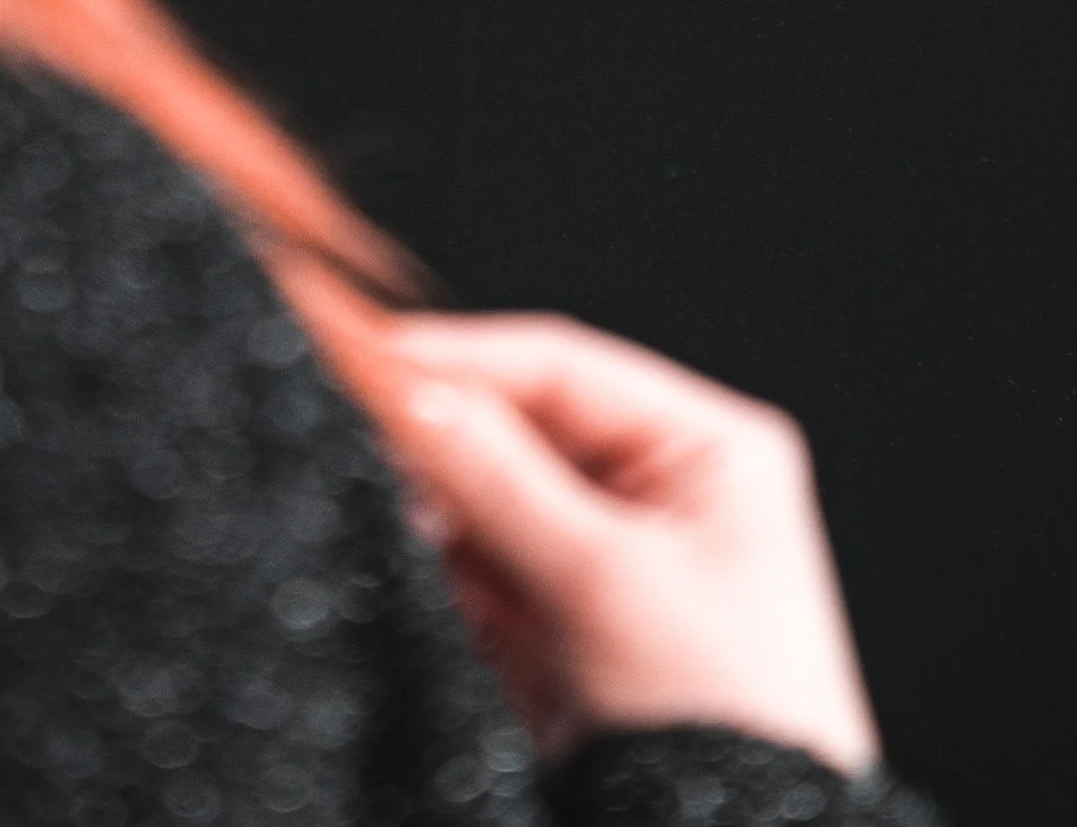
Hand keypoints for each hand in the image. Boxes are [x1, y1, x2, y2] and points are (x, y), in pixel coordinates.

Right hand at [384, 312, 879, 775]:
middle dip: (438, 435)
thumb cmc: (727, 718)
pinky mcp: (561, 635)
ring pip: (488, 502)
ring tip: (372, 504)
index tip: (367, 360)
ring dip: (430, 505)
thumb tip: (416, 396)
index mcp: (707, 449)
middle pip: (519, 428)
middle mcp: (660, 491)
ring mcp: (607, 565)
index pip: (562, 368)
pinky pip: (480, 575)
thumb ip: (504, 481)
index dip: (462, 359)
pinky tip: (398, 567)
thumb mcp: (610, 581)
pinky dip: (437, 570)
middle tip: (349, 432)